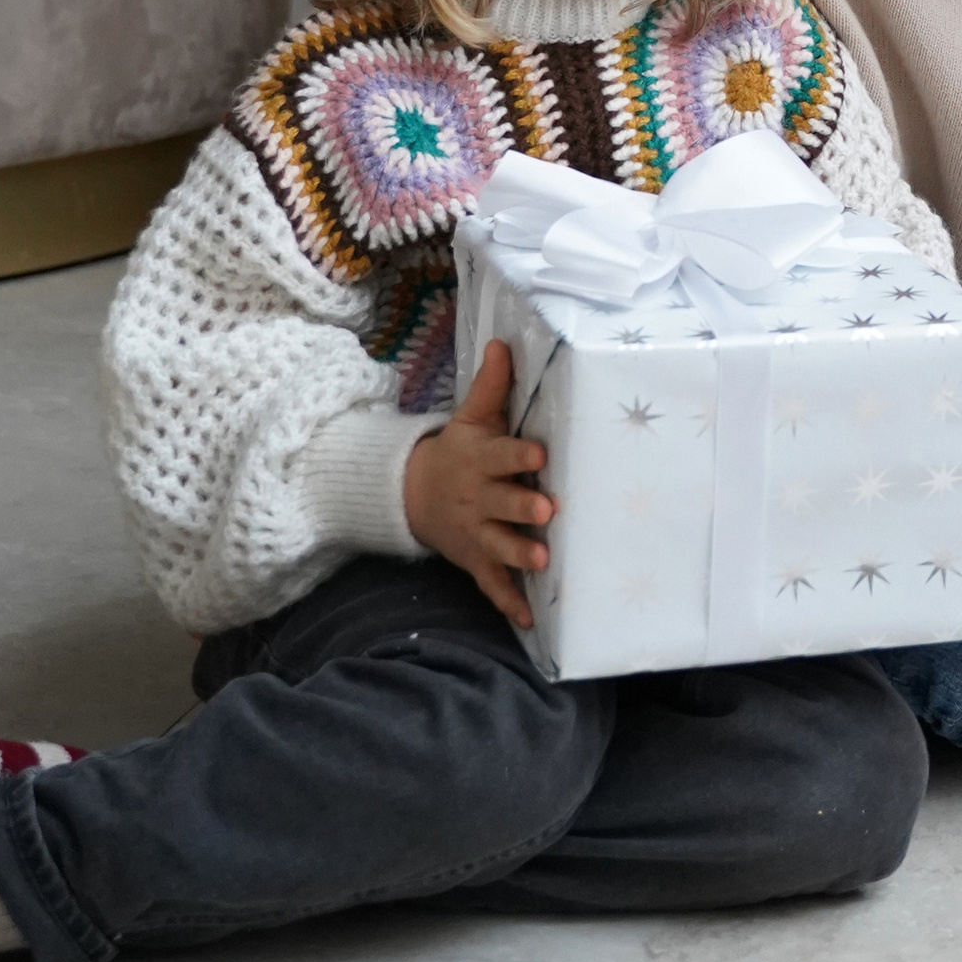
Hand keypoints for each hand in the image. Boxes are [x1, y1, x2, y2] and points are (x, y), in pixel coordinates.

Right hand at [404, 339, 553, 623]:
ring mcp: (476, 533)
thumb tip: (504, 341)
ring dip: (518, 554)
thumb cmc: (459, 451)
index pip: (501, 456)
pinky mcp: (475, 560)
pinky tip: (531, 620)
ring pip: (498, 546)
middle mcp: (479, 498)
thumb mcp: (470, 417)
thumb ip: (491, 385)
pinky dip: (508, 602)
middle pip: (502, 504)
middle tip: (548, 512)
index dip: (518, 456)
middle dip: (523, 509)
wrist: (414, 494)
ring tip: (541, 561)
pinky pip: (491, 584)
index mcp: (481, 460)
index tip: (538, 454)